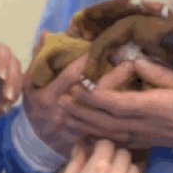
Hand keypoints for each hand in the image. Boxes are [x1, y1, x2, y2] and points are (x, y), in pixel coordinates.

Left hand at [0, 40, 22, 120]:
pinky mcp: (12, 84)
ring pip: (18, 81)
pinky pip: (14, 94)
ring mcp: (10, 70)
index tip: (2, 78)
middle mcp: (3, 58)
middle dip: (12, 83)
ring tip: (1, 110)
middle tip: (7, 98)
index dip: (4, 63)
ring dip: (12, 96)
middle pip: (14, 66)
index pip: (1, 51)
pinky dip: (6, 106)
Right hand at [23, 47, 141, 157]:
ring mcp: (77, 128)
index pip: (70, 76)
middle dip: (112, 79)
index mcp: (48, 96)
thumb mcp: (30, 81)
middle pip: (92, 94)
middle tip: (131, 64)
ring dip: (123, 99)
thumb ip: (38, 58)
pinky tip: (140, 110)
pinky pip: (108, 130)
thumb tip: (46, 33)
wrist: (36, 139)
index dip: (85, 62)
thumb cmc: (35, 103)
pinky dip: (124, 121)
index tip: (101, 47)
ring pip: (104, 113)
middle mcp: (63, 112)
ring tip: (142, 82)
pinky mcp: (88, 139)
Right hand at [54, 139, 143, 172]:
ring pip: (134, 169)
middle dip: (114, 156)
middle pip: (124, 154)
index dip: (100, 146)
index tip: (95, 153)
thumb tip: (81, 146)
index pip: (107, 143)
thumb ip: (74, 163)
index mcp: (99, 168)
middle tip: (105, 166)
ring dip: (125, 171)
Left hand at [60, 59, 172, 150]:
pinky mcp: (149, 142)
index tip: (78, 88)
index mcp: (157, 107)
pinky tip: (87, 133)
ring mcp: (148, 137)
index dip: (96, 97)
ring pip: (110, 134)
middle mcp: (148, 125)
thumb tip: (134, 62)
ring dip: (86, 126)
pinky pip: (119, 141)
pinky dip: (99, 136)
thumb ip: (161, 74)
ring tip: (66, 117)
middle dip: (83, 113)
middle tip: (61, 102)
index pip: (119, 104)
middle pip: (108, 122)